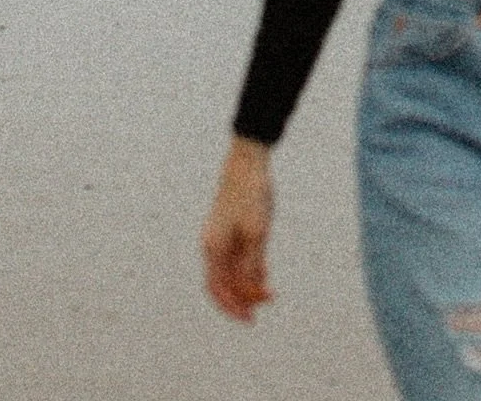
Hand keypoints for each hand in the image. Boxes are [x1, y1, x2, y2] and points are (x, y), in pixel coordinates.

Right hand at [201, 136, 274, 322]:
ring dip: (246, 285)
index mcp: (213, 248)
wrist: (247, 162)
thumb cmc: (251, 195)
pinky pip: (236, 257)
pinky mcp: (230, 228)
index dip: (233, 307)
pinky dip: (248, 269)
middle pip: (223, 283)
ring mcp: (220, 236)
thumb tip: (251, 291)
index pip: (218, 290)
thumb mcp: (257, 232)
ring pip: (231, 271)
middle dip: (240, 299)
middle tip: (260, 310)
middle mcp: (213, 246)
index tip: (250, 318)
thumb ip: (252, 263)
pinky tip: (264, 274)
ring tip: (267, 293)